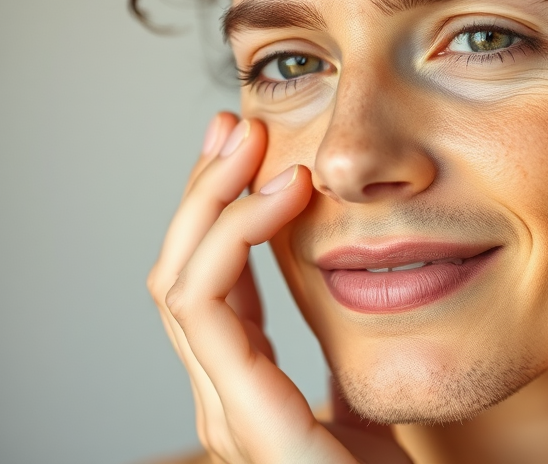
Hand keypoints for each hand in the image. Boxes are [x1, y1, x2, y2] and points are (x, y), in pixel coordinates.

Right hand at [147, 112, 410, 463]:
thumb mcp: (365, 388)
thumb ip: (343, 345)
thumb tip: (350, 281)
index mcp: (248, 385)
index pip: (210, 283)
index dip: (221, 211)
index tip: (251, 147)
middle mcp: (224, 396)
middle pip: (183, 273)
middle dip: (203, 192)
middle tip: (235, 126)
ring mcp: (227, 412)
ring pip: (183, 284)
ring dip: (209, 201)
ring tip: (247, 143)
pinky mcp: (246, 422)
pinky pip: (208, 314)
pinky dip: (230, 242)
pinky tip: (277, 199)